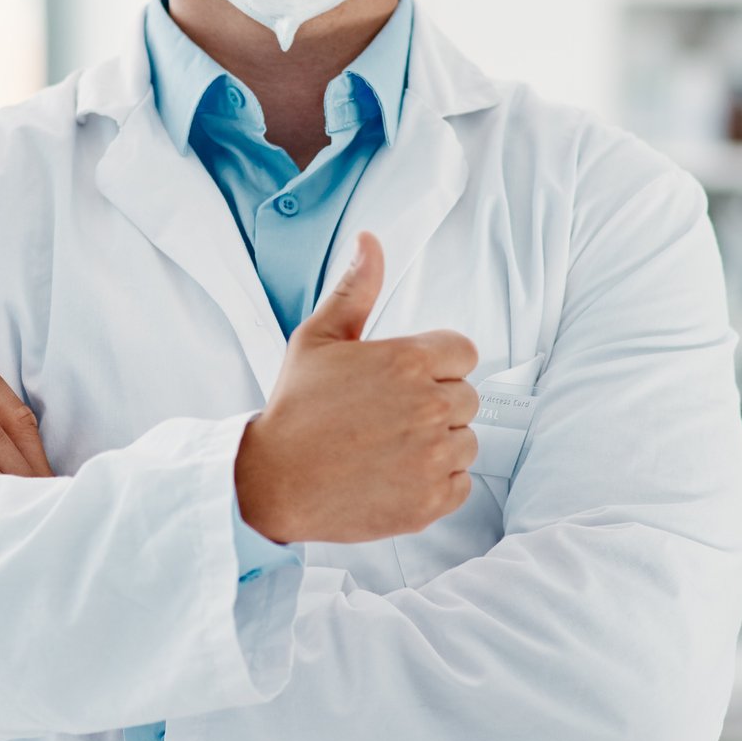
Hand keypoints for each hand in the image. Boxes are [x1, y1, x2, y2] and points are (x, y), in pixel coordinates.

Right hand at [235, 232, 479, 543]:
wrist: (273, 482)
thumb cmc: (295, 408)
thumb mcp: (319, 339)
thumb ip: (355, 289)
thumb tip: (370, 241)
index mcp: (409, 361)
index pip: (464, 353)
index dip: (436, 365)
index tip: (404, 382)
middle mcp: (429, 406)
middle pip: (467, 397)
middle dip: (435, 404)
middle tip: (389, 417)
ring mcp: (433, 456)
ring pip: (466, 441)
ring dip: (438, 444)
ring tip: (390, 447)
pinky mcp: (432, 499)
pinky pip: (461, 484)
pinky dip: (436, 483)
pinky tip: (396, 475)